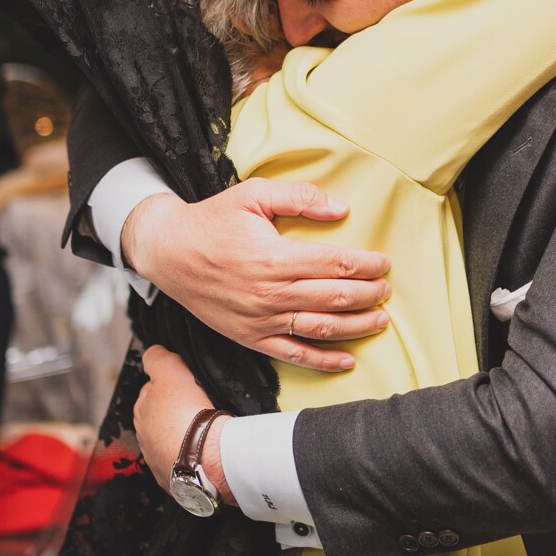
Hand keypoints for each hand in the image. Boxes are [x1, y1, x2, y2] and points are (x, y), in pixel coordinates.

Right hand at [124, 179, 391, 372]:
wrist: (168, 252)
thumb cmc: (212, 221)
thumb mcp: (253, 194)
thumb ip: (299, 197)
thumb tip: (341, 207)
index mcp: (275, 257)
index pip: (336, 264)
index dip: (367, 265)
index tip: (384, 263)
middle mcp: (271, 293)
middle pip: (335, 297)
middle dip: (369, 294)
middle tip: (387, 289)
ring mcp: (261, 320)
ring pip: (322, 328)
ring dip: (356, 327)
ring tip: (379, 320)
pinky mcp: (251, 337)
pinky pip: (294, 355)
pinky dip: (323, 361)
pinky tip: (346, 360)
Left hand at [134, 345, 228, 500]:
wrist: (206, 455)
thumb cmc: (188, 412)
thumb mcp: (170, 369)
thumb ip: (157, 358)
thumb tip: (152, 353)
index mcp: (141, 411)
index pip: (152, 392)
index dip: (170, 385)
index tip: (186, 386)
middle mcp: (144, 438)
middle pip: (161, 418)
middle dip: (175, 412)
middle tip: (198, 406)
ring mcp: (158, 461)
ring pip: (172, 441)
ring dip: (184, 435)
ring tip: (204, 430)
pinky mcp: (175, 480)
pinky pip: (183, 463)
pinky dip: (191, 456)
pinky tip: (204, 450)